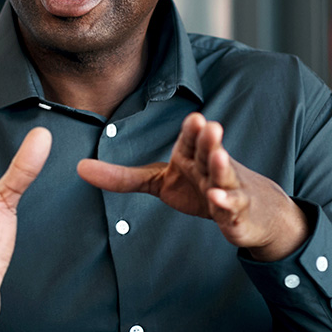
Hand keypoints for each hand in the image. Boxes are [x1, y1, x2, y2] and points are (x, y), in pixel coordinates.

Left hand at [77, 113, 307, 260]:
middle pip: (210, 152)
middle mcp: (211, 168)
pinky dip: (227, 204)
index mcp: (192, 156)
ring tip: (220, 156)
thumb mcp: (160, 181)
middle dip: (210, 140)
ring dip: (222, 167)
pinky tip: (219, 201)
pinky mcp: (237, 214)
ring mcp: (228, 189)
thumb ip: (123, 177)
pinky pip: (232, 208)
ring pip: (225, 177)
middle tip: (209, 125)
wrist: (253, 210)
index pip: (192, 140)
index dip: (193, 131)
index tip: (194, 118)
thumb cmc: (201, 187)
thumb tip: (79, 168)